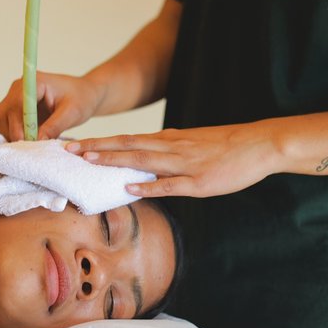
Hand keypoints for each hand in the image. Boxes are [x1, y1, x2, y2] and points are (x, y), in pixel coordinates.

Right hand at [0, 72, 100, 140]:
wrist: (83, 94)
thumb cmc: (81, 99)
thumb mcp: (73, 113)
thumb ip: (55, 125)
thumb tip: (37, 141)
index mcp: (33, 82)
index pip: (16, 105)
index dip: (18, 126)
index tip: (25, 142)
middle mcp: (18, 89)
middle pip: (1, 114)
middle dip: (12, 135)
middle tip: (26, 151)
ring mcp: (12, 99)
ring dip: (4, 136)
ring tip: (20, 150)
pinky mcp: (11, 110)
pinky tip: (6, 146)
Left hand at [65, 124, 281, 197]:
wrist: (259, 144)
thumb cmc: (226, 146)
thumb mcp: (192, 143)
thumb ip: (168, 150)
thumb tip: (144, 158)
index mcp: (169, 140)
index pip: (127, 139)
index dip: (100, 141)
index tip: (76, 143)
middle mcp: (172, 148)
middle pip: (127, 145)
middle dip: (97, 147)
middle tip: (69, 149)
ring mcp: (185, 164)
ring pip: (143, 160)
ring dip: (115, 160)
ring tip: (89, 160)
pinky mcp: (199, 181)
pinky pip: (170, 184)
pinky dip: (149, 185)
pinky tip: (130, 188)